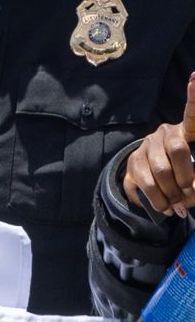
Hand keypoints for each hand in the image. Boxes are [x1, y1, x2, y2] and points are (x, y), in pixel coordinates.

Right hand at [124, 71, 194, 218]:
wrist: (153, 181)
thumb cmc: (186, 174)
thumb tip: (193, 190)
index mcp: (186, 131)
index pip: (192, 113)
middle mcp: (165, 133)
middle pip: (177, 149)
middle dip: (187, 177)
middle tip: (190, 194)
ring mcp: (146, 147)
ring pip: (160, 171)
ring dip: (173, 195)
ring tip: (179, 208)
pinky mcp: (133, 162)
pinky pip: (145, 184)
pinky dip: (159, 201)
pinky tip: (166, 208)